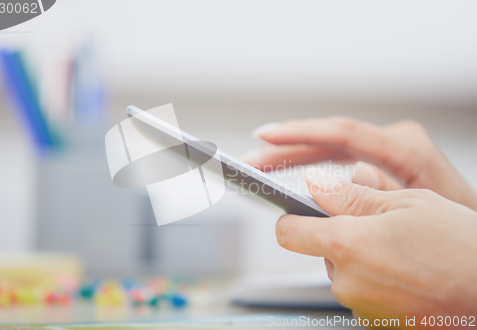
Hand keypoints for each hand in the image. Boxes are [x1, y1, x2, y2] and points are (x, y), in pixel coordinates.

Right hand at [242, 117, 476, 210]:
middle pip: (326, 140)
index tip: (266, 136)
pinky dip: (310, 166)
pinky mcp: (379, 162)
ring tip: (261, 166)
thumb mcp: (416, 213)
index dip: (299, 134)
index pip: (342, 134)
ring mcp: (385, 151)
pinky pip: (337, 161)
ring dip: (292, 157)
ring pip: (328, 150)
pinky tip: (289, 171)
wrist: (472, 236)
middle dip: (284, 149)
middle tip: (251, 161)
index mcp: (404, 148)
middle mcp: (392, 143)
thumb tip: (323, 182)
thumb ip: (371, 196)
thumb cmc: (455, 225)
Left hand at [277, 170, 476, 324]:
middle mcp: (347, 281)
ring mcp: (361, 307)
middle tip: (378, 226)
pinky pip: (361, 293)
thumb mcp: (408, 203)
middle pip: (319, 250)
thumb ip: (352, 195)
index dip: (292, 217)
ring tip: (400, 252)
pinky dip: (375, 281)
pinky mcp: (377, 324)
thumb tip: (316, 183)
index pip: (288, 232)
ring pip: (342, 272)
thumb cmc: (462, 249)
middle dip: (339, 235)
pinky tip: (405, 273)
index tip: (302, 210)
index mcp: (347, 244)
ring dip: (360, 259)